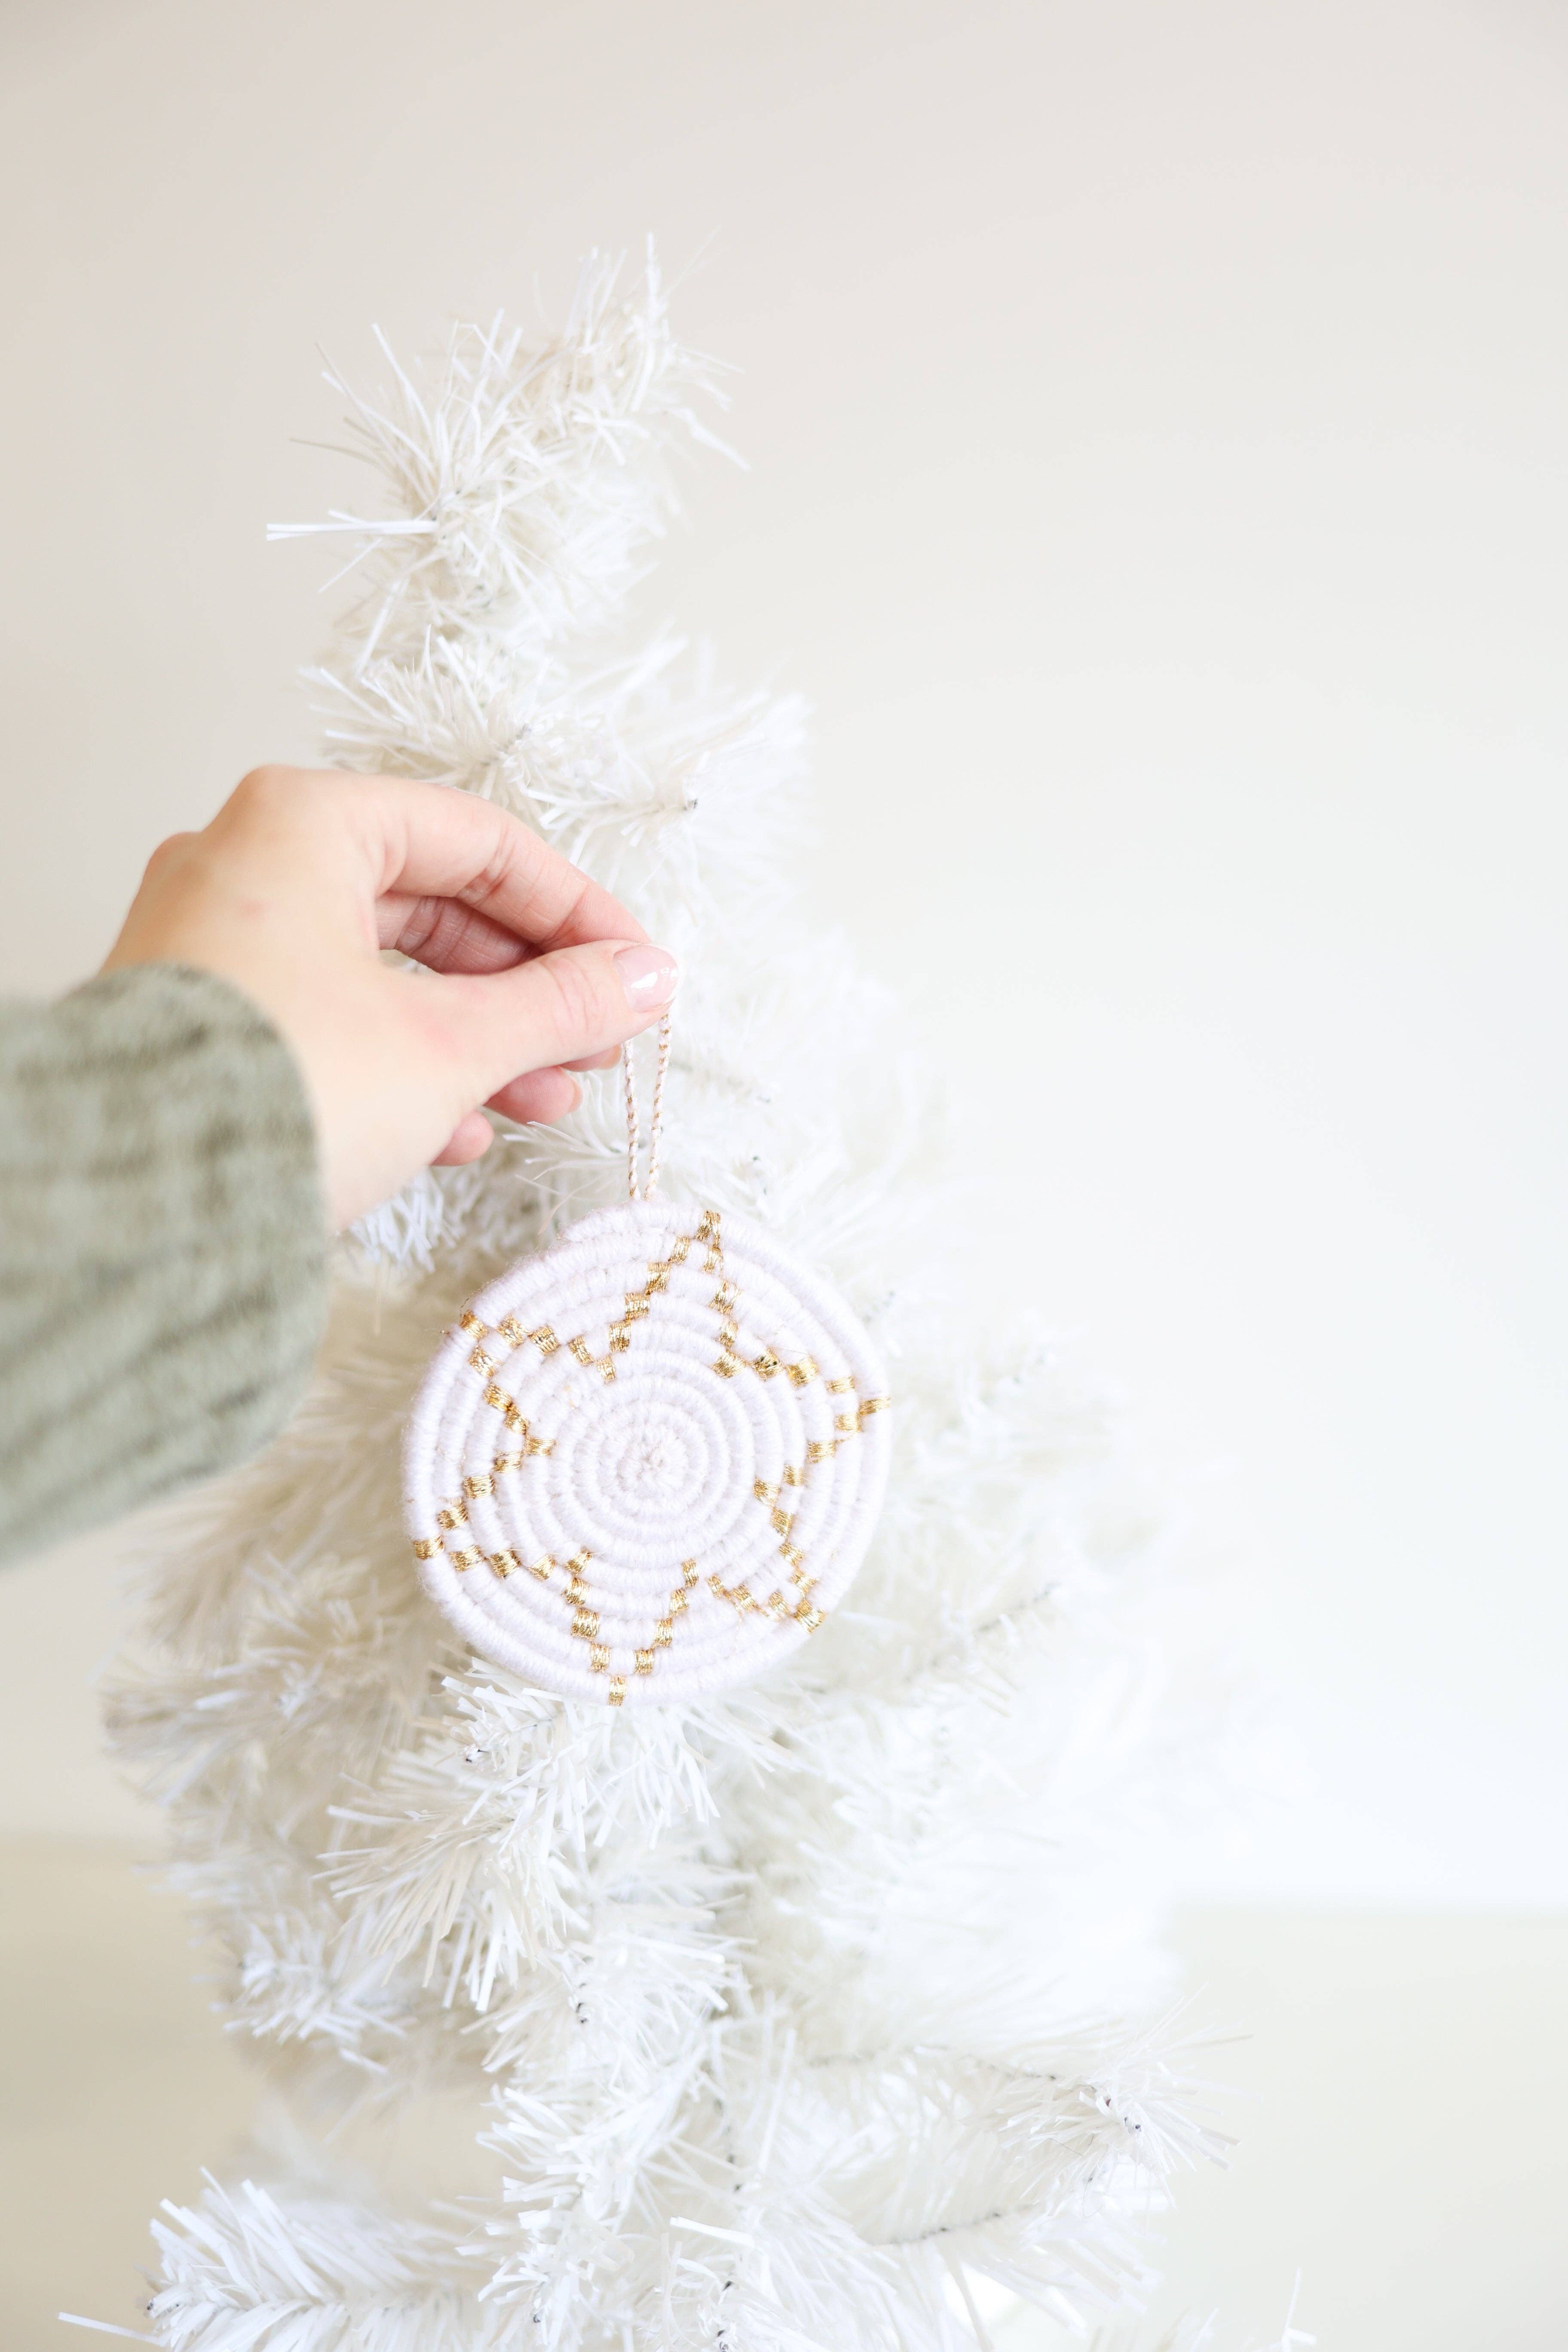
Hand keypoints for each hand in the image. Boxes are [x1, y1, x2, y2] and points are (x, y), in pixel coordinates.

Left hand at [102, 766, 677, 1230]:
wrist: (140, 1203)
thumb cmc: (282, 1089)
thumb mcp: (452, 1043)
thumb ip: (558, 1005)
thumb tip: (640, 981)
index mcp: (303, 825)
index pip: (477, 841)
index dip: (574, 911)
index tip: (634, 969)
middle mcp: (249, 867)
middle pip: (432, 910)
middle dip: (527, 989)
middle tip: (596, 1043)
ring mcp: (221, 948)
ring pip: (386, 977)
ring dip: (480, 1041)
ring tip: (547, 1101)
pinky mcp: (212, 1026)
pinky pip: (332, 1025)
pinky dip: (406, 1071)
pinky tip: (460, 1132)